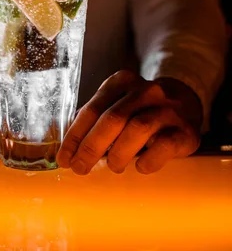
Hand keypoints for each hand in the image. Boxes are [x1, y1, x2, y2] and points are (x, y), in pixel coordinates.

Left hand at [57, 70, 201, 174]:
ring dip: (119, 153)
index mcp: (122, 82)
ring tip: (114, 166)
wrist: (186, 101)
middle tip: (80, 167)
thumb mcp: (118, 103)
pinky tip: (140, 166)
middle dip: (91, 147)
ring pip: (137, 129)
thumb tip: (69, 147)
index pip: (93, 109)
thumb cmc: (142, 108)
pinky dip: (148, 160)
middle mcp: (146, 91)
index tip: (64, 157)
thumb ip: (97, 118)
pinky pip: (164, 146)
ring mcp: (168, 109)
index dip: (76, 135)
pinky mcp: (185, 130)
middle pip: (112, 119)